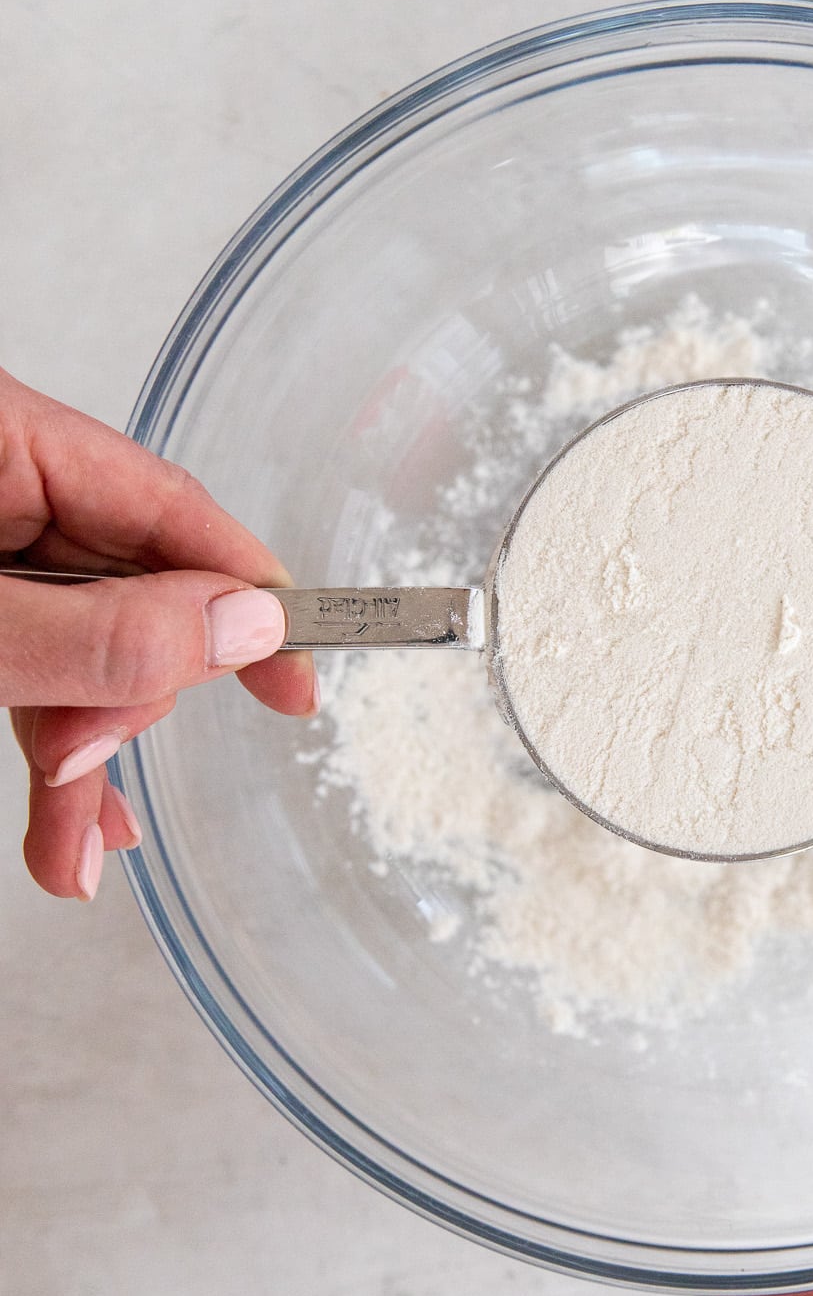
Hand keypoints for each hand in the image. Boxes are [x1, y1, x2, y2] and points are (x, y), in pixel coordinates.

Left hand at [1, 368, 314, 897]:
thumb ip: (98, 629)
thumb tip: (247, 625)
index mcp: (8, 441)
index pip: (173, 511)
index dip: (251, 594)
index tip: (301, 678)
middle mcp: (6, 490)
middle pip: (131, 594)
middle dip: (122, 702)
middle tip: (88, 766)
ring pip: (77, 652)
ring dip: (83, 759)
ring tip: (71, 855)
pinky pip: (32, 671)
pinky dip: (53, 745)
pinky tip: (69, 825)